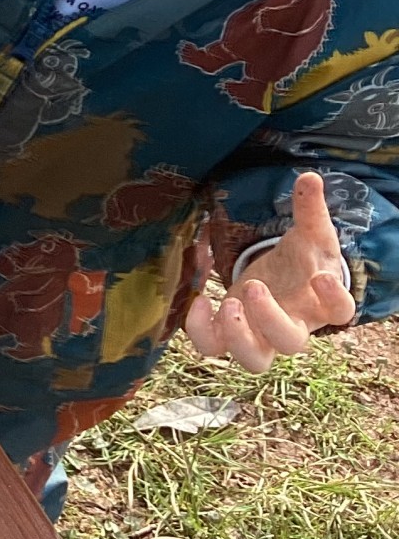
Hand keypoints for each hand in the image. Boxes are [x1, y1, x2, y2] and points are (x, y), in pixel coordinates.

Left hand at [186, 172, 356, 370]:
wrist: (285, 279)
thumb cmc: (303, 261)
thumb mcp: (310, 234)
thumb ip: (310, 210)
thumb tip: (309, 177)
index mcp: (320, 303)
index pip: (340, 312)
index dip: (334, 299)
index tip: (321, 276)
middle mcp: (294, 325)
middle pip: (291, 344)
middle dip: (271, 319)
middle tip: (254, 287)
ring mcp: (261, 334)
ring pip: (254, 361)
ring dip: (238, 337)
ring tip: (226, 304)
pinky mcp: (231, 332)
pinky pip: (214, 348)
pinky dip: (201, 332)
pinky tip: (199, 301)